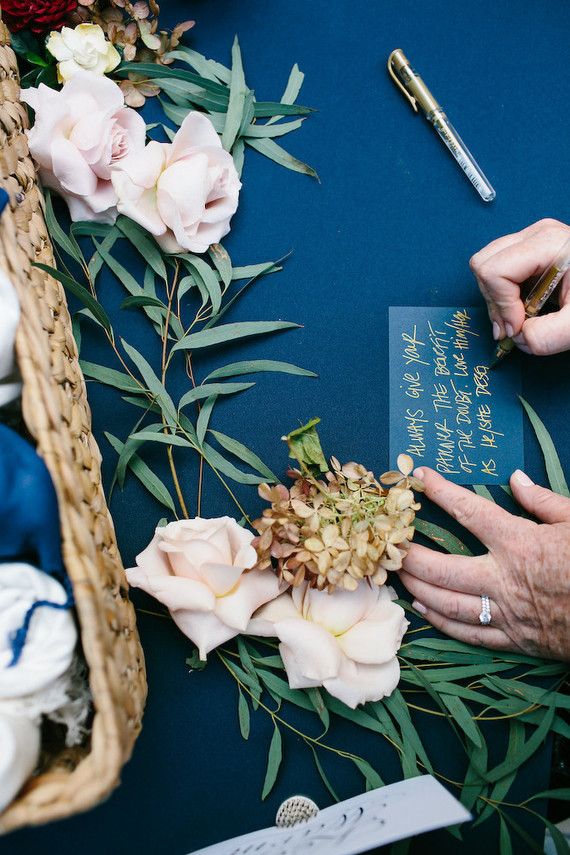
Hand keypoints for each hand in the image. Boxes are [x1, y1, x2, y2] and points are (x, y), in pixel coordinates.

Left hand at [399, 467, 569, 659]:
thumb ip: (543, 500)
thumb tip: (516, 479)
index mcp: (519, 543)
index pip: (469, 511)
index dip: (441, 491)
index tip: (420, 478)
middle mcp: (504, 579)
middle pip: (441, 568)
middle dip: (409, 556)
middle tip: (389, 544)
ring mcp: (507, 613)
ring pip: (447, 604)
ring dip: (417, 589)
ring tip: (398, 576)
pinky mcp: (516, 640)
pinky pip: (470, 634)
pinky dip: (443, 623)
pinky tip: (424, 612)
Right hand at [470, 218, 569, 355]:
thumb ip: (546, 337)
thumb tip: (516, 338)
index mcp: (550, 243)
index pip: (495, 271)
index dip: (500, 305)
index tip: (517, 328)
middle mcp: (536, 234)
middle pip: (483, 264)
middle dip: (494, 302)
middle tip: (516, 326)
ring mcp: (531, 237)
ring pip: (486, 265)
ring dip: (497, 298)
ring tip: (522, 315)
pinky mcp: (530, 247)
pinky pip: (498, 267)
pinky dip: (504, 292)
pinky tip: (526, 304)